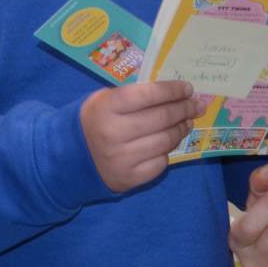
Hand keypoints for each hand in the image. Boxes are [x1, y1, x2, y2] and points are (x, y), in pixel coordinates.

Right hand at [79, 80, 207, 192]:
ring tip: (187, 122)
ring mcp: (121, 158)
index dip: (173, 91)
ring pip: (165, 141)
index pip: (150, 94)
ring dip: (181, 129)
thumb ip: (135, 94)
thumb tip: (175, 93)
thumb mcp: (106, 99)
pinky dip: (167, 151)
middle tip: (196, 105)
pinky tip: (169, 142)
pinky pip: (160, 162)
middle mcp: (114, 133)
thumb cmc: (95, 120)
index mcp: (107, 107)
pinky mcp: (128, 178)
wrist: (71, 157)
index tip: (188, 89)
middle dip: (184, 109)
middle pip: (162, 118)